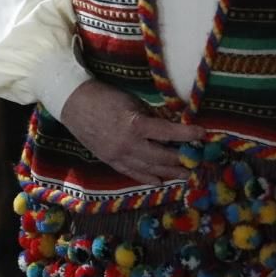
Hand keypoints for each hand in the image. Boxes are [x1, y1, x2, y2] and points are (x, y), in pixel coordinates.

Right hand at [58, 81, 202, 185]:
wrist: (72, 103)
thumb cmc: (104, 96)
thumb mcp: (132, 102)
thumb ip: (151, 117)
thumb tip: (171, 127)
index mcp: (135, 125)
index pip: (169, 134)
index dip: (188, 135)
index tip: (203, 134)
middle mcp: (129, 145)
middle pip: (163, 158)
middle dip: (182, 160)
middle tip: (197, 161)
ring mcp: (118, 155)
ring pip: (150, 170)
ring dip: (169, 172)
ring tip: (185, 174)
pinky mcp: (110, 160)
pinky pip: (132, 173)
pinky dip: (147, 178)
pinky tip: (159, 180)